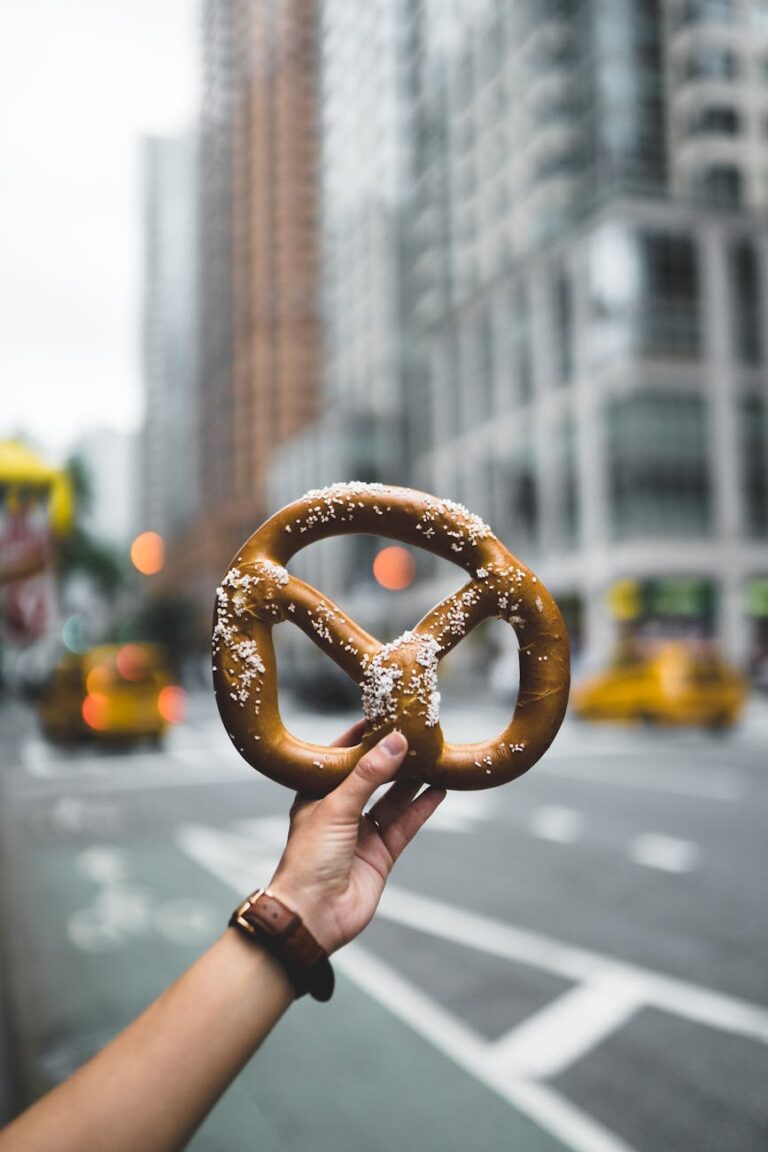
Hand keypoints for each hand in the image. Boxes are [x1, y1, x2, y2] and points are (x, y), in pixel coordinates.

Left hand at [268, 722, 444, 952]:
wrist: (312, 915)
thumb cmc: (308, 859)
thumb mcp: (336, 806)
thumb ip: (368, 774)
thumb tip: (395, 741)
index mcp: (316, 795)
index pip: (342, 757)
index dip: (362, 737)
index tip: (385, 715)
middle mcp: (339, 811)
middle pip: (372, 777)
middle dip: (393, 758)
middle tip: (418, 734)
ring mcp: (361, 833)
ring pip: (392, 800)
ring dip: (412, 780)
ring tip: (435, 757)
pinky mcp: (380, 854)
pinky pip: (404, 824)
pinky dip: (422, 808)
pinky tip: (438, 790)